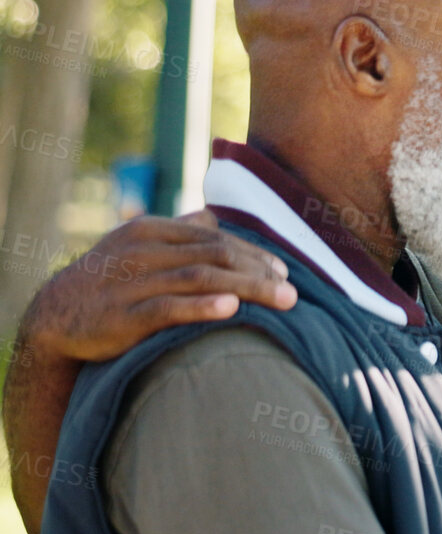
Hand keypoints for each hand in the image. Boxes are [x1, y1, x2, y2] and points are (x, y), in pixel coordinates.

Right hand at [22, 210, 296, 362]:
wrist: (56, 314)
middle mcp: (142, 252)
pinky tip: (232, 308)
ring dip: (248, 288)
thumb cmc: (111, 278)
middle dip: (260, 271)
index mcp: (151, 231)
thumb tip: (213, 216)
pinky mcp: (122, 316)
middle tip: (293, 291)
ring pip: (200, 279)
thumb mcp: (138, 245)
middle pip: (215, 256)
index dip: (254, 253)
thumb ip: (178, 230)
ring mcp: (131, 283)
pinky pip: (167, 308)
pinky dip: (201, 306)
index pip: (215, 238)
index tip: (284, 270)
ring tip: (282, 300)